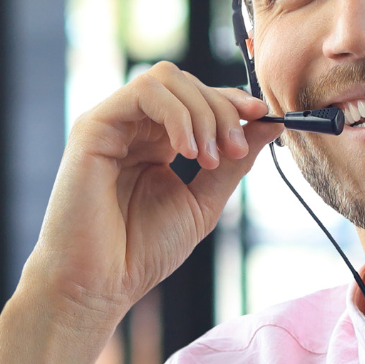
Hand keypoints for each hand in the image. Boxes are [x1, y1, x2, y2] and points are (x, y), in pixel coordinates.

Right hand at [21, 61, 279, 329]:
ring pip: (166, 79)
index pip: (199, 98)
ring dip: (201, 112)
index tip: (264, 118)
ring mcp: (112, 123)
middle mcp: (133, 127)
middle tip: (235, 151)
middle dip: (222, 109)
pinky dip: (176, 115)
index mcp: (157, 142)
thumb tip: (271, 124)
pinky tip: (187, 152)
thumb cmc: (142, 251)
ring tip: (209, 159)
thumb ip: (236, 163)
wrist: (100, 284)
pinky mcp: (93, 126)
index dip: (233, 101)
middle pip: (187, 83)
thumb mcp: (204, 202)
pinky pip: (143, 92)